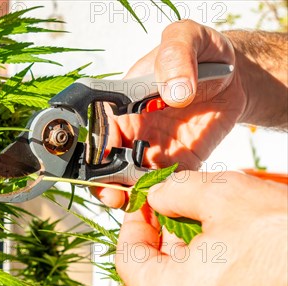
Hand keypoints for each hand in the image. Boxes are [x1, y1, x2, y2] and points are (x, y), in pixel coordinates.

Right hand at [95, 20, 245, 207]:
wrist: (234, 74)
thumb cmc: (200, 52)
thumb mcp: (185, 40)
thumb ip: (175, 58)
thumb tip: (174, 93)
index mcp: (121, 105)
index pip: (97, 132)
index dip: (93, 151)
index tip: (101, 163)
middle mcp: (132, 131)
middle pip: (107, 165)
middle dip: (105, 184)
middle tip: (114, 194)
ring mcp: (154, 150)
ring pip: (131, 182)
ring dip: (130, 195)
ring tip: (136, 202)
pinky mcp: (179, 164)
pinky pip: (166, 187)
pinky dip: (162, 197)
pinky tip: (164, 200)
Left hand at [115, 171, 287, 285]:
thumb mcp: (227, 195)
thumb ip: (177, 192)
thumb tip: (159, 195)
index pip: (127, 258)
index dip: (134, 225)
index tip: (145, 207)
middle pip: (157, 282)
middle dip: (167, 246)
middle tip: (183, 218)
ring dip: (196, 270)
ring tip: (224, 241)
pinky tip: (247, 270)